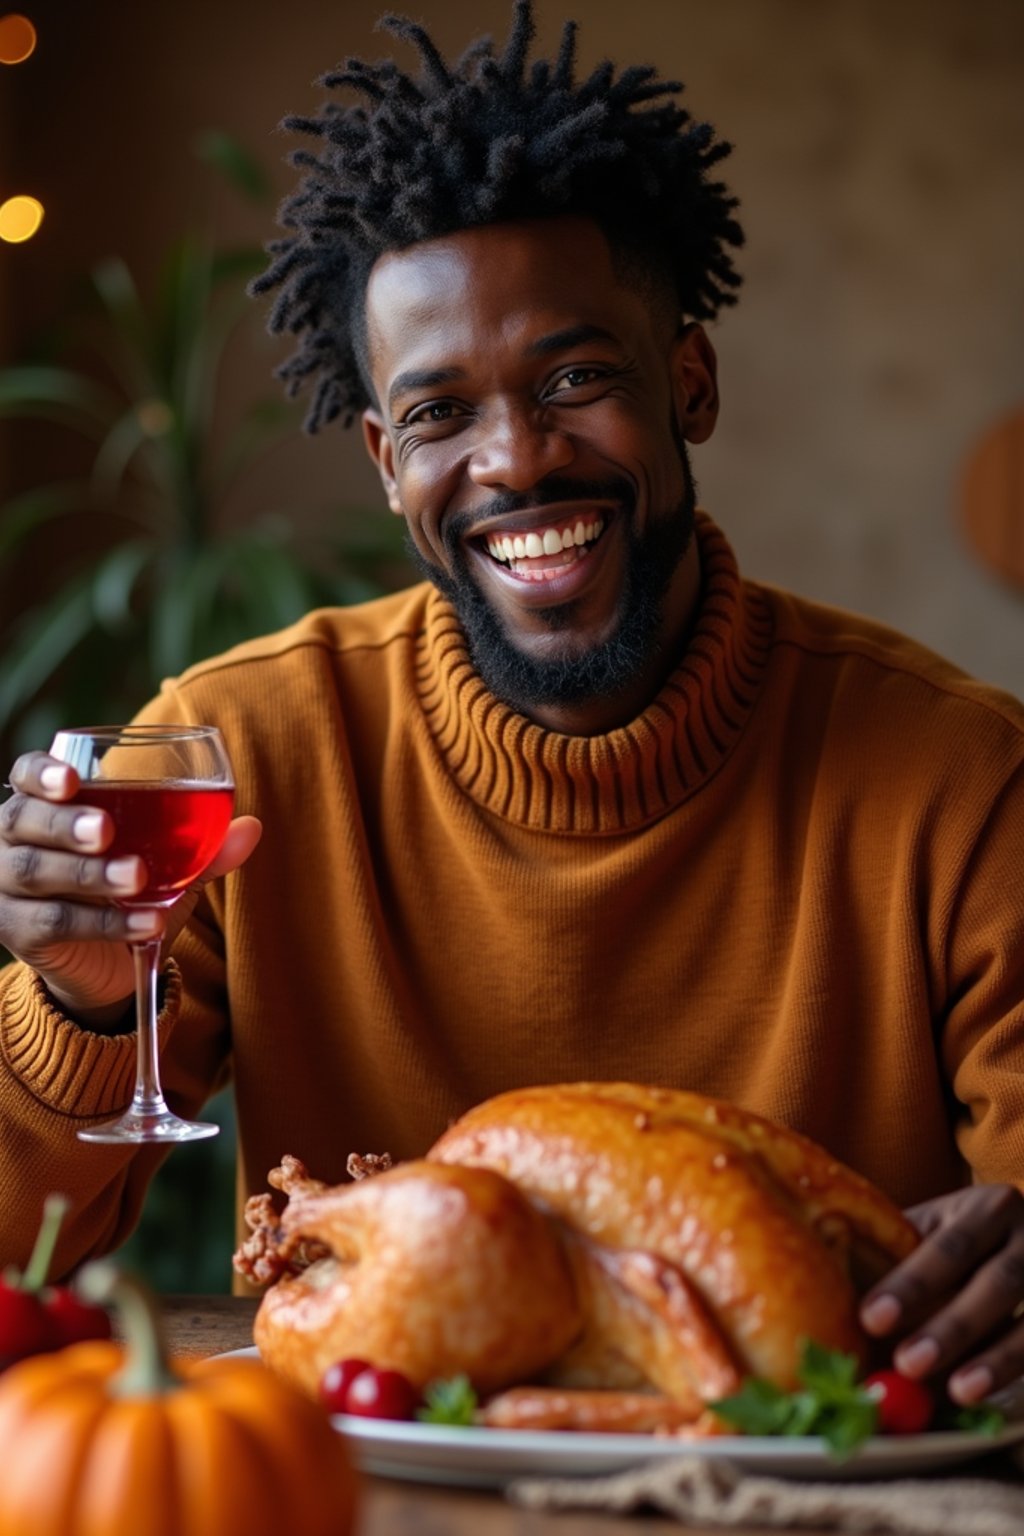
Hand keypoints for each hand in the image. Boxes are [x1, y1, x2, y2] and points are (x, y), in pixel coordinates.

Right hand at [0, 751, 260, 1024]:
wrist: (114, 964)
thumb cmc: (134, 893)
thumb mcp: (173, 866)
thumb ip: (205, 845)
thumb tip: (251, 827)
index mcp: (48, 807)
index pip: (28, 776)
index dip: (44, 774)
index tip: (75, 778)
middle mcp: (16, 841)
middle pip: (23, 820)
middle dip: (66, 823)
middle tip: (107, 830)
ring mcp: (10, 888)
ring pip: (36, 871)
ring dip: (89, 874)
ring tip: (136, 878)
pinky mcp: (19, 933)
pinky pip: (55, 922)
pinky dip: (104, 922)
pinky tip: (145, 922)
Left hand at [859, 1184, 1023, 1404]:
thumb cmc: (960, 1240)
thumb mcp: (935, 1231)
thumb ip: (896, 1255)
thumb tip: (832, 1300)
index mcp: (988, 1208)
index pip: (949, 1246)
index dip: (912, 1284)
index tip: (871, 1318)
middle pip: (997, 1283)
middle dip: (952, 1327)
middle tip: (908, 1364)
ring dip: (995, 1360)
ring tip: (956, 1393)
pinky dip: (1016, 1372)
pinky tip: (988, 1395)